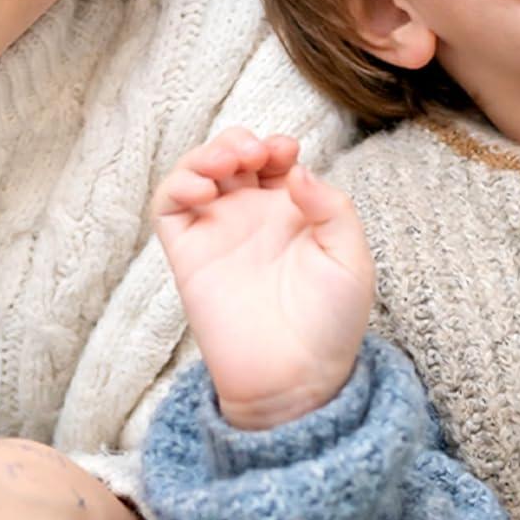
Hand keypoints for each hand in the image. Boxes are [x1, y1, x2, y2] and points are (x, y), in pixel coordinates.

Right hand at [154, 127, 372, 429]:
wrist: (296, 380)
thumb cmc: (331, 325)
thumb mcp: (351, 259)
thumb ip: (333, 209)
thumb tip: (297, 171)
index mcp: (292, 213)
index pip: (275, 159)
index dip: (276, 144)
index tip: (286, 152)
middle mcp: (251, 217)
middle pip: (232, 155)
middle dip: (239, 140)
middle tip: (254, 154)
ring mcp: (217, 233)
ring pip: (197, 172)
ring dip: (206, 153)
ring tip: (228, 163)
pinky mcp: (188, 255)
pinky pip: (168, 208)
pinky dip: (178, 185)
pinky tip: (205, 191)